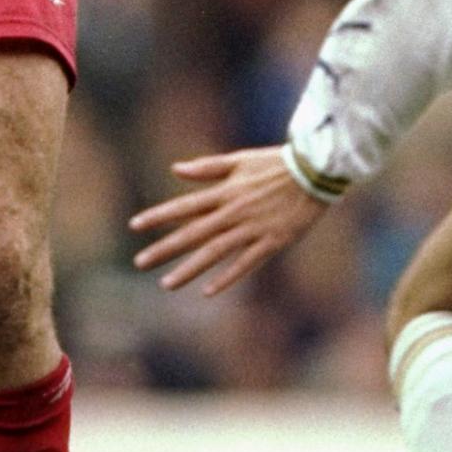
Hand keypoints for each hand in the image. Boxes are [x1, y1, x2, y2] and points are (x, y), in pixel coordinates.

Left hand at [130, 145, 330, 295]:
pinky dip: (227, 277)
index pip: (184, 207)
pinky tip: (209, 291)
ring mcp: (252, 229)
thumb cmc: (276, 163)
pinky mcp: (272, 242)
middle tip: (139, 263)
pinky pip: (246, 263)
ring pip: (214, 253)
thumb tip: (175, 169)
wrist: (316, 171)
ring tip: (166, 284)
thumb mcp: (239, 160)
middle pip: (193, 234)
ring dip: (189, 269)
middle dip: (164, 249)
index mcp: (224, 191)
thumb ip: (207, 168)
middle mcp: (233, 212)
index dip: (158, 216)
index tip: (135, 226)